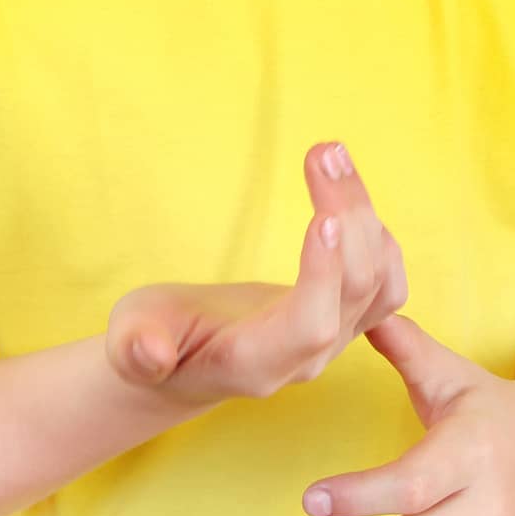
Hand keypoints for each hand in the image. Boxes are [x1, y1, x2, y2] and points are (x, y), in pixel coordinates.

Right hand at [105, 141, 408, 407]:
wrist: (178, 361)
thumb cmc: (150, 339)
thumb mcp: (128, 338)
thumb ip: (136, 348)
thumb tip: (147, 353)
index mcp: (253, 364)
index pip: (309, 327)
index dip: (322, 277)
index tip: (323, 218)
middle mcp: (305, 359)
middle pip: (354, 291)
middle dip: (347, 216)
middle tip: (323, 151)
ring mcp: (332, 342)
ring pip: (378, 280)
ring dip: (364, 213)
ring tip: (331, 154)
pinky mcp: (343, 320)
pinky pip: (386, 283)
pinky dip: (377, 234)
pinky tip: (348, 190)